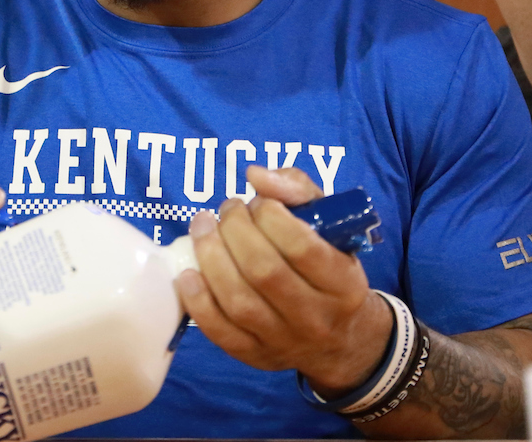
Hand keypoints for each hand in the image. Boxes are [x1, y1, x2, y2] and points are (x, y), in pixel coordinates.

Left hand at [175, 166, 391, 395]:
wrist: (340, 337)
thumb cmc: (329, 264)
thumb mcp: (328, 222)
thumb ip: (296, 189)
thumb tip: (255, 175)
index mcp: (343, 283)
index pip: (302, 247)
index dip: (269, 216)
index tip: (257, 201)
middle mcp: (316, 317)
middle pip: (264, 272)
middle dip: (234, 230)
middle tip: (227, 210)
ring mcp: (284, 341)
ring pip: (239, 301)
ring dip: (211, 257)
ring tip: (202, 227)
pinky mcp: (255, 356)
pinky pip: (221, 332)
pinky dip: (198, 300)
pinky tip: (188, 273)